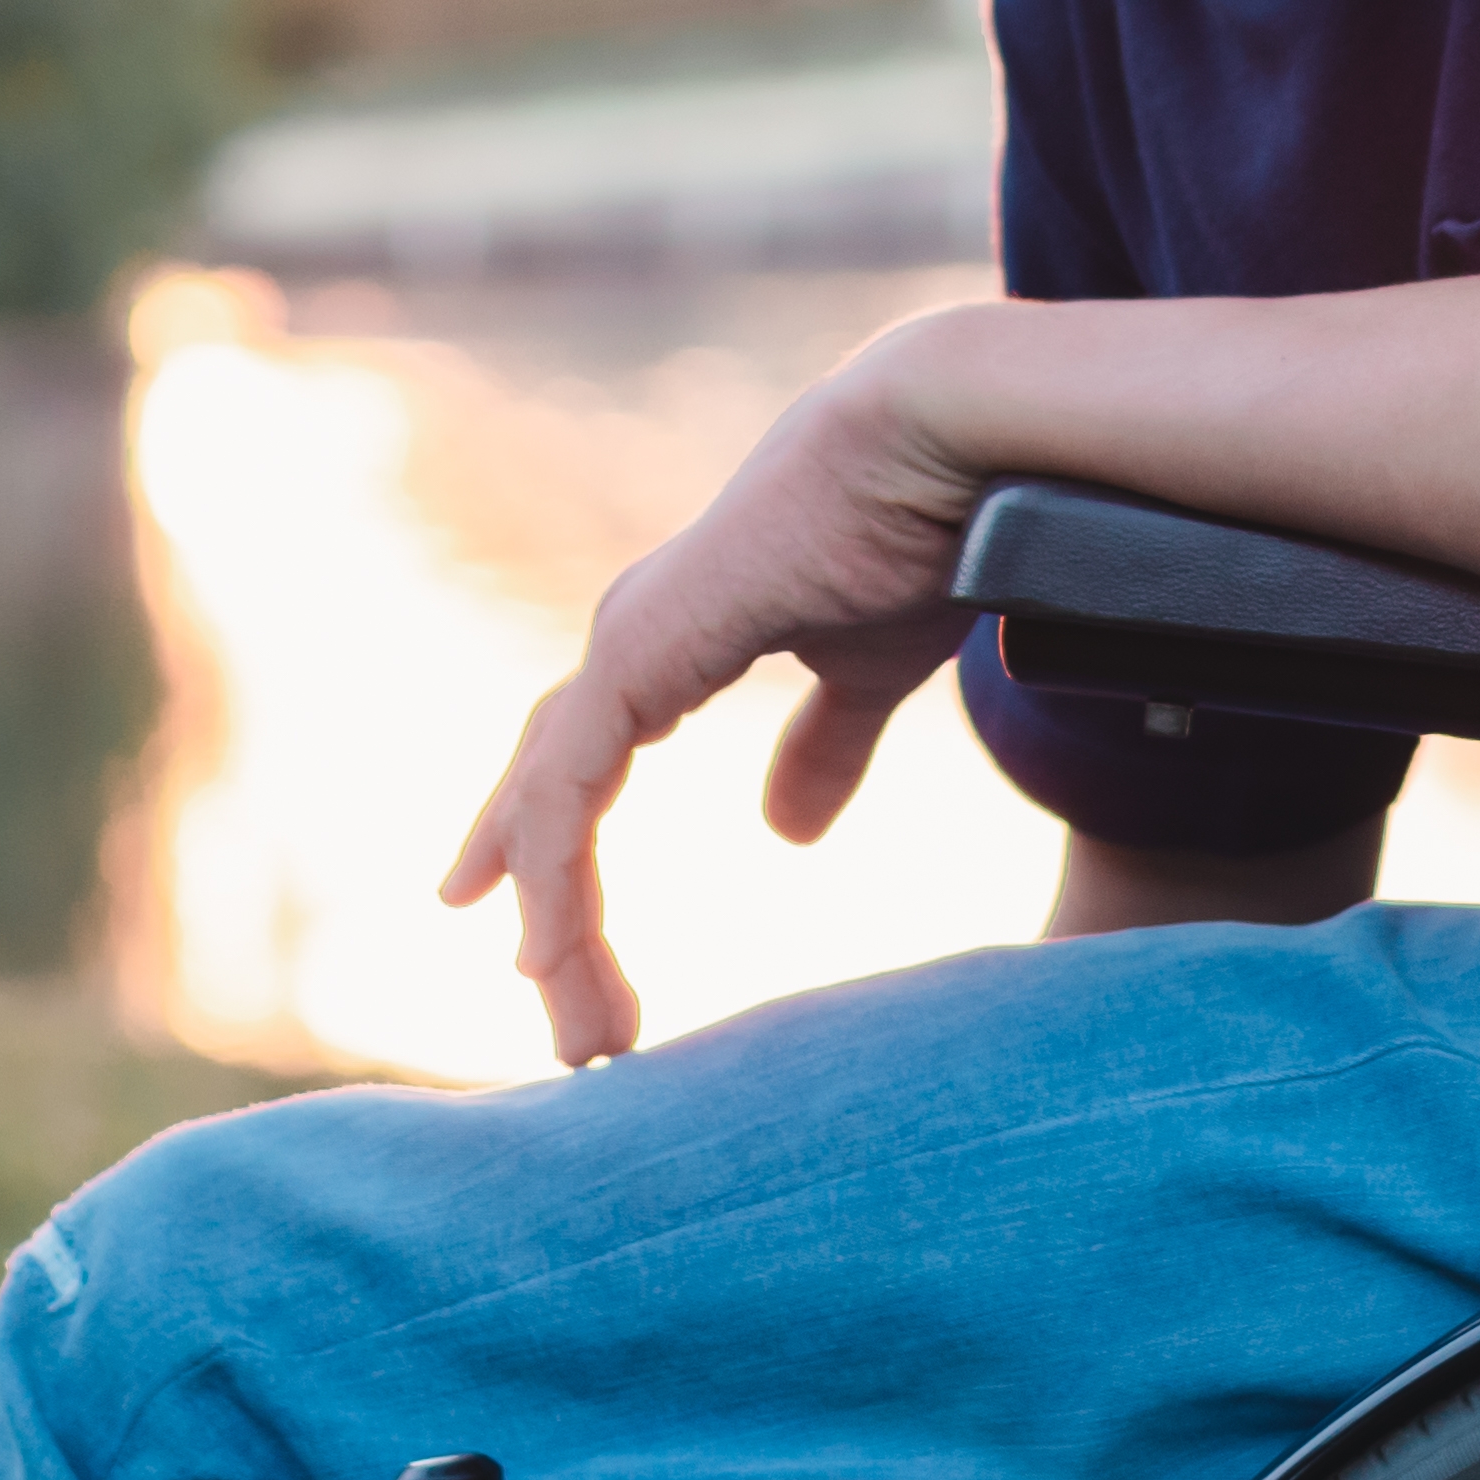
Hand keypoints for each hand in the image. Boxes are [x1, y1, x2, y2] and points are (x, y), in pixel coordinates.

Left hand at [439, 316, 993, 1066]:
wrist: (945, 448)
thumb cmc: (923, 533)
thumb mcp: (867, 674)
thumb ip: (823, 748)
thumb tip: (785, 831)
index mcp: (680, 636)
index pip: (582, 753)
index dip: (547, 842)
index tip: (533, 939)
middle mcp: (635, 634)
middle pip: (548, 783)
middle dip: (536, 895)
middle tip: (547, 1006)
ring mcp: (628, 638)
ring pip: (548, 802)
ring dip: (554, 921)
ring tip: (581, 1031)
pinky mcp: (639, 648)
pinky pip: (568, 785)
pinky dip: (550, 868)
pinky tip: (547, 945)